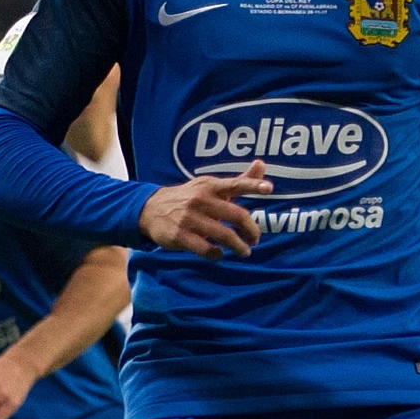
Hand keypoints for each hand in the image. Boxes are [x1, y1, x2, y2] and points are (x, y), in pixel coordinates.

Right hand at [140, 161, 269, 256]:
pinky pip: (206, 249)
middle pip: (236, 215)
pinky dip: (217, 254)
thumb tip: (261, 164)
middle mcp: (201, 200)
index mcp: (210, 186)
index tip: (269, 188)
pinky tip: (219, 254)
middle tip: (255, 239)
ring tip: (244, 251)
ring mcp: (190, 219)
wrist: (150, 209)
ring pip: (224, 235)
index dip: (253, 185)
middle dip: (251, 230)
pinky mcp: (180, 236)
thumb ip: (239, 180)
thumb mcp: (210, 186)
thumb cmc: (189, 197)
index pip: (235, 184)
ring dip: (239, 246)